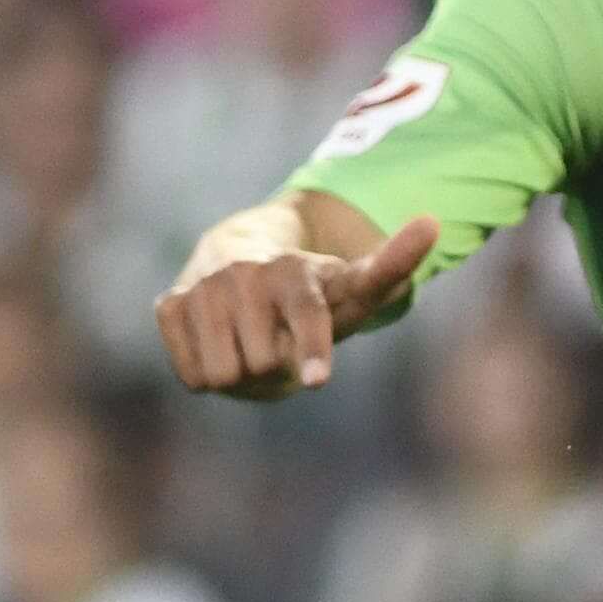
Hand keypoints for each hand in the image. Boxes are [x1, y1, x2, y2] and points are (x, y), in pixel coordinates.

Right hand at [156, 211, 437, 397]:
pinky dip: (208, 374)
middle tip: (281, 344)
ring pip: (223, 374)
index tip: (318, 381)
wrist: (239, 258)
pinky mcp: (169, 306)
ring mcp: (201, 289)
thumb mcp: (356, 282)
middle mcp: (243, 275)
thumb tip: (433, 221)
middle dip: (277, 367)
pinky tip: (220, 345)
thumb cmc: (312, 288)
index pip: (305, 313)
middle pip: (265, 362)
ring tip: (252, 346)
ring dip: (242, 375)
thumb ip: (394, 262)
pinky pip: (192, 375)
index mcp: (294, 271)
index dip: (312, 348)